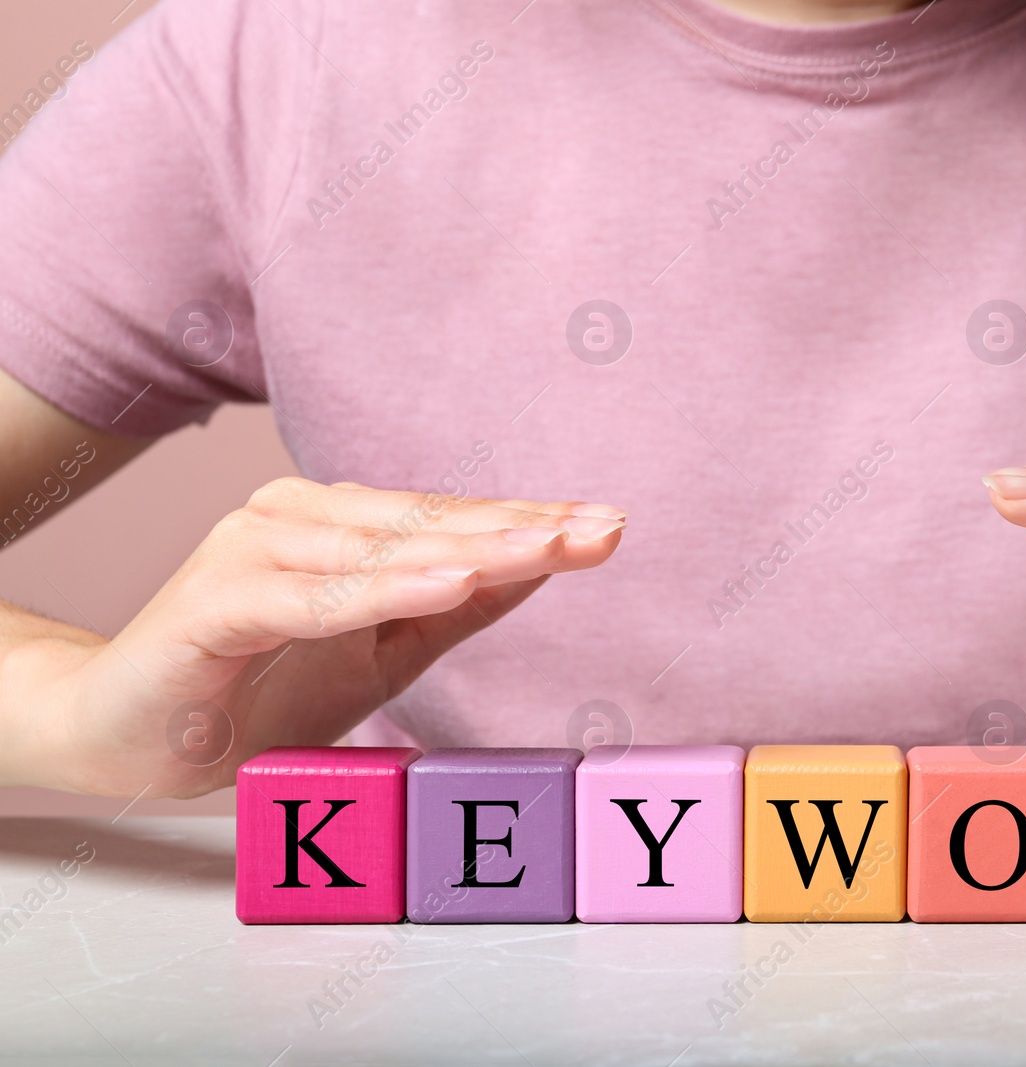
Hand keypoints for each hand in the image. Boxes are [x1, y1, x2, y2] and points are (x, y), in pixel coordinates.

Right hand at [7, 478, 624, 796]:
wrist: (130, 738)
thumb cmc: (262, 689)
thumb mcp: (383, 653)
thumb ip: (453, 607)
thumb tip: (541, 564)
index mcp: (343, 525)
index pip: (453, 519)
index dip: (532, 521)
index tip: (610, 525)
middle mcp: (300, 517)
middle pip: (430, 524)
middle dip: (522, 529)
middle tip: (603, 529)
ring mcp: (256, 549)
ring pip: (382, 551)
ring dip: (470, 549)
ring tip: (549, 547)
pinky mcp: (219, 599)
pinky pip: (316, 597)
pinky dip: (383, 591)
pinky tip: (453, 580)